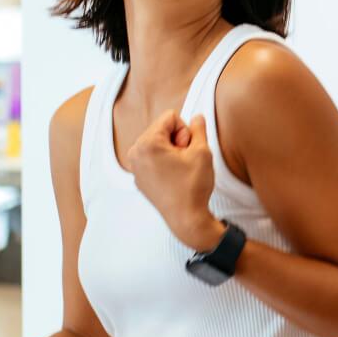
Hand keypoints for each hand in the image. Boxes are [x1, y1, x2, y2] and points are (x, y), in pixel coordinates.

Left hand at [127, 111, 220, 246]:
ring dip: (171, 151)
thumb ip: (198, 129)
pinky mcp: (138, 177)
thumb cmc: (193, 187)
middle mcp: (135, 153)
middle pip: (162, 129)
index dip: (185, 131)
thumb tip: (197, 117)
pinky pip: (153, 158)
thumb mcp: (202, 152)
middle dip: (176, 140)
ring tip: (179, 169)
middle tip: (184, 161)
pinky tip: (173, 177)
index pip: (170, 117)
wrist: (186, 219)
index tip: (187, 150)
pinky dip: (164, 162)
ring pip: (158, 143)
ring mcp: (134, 166)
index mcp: (147, 143)